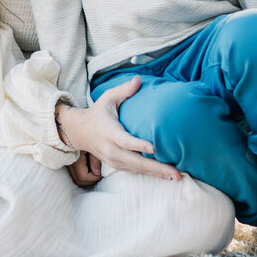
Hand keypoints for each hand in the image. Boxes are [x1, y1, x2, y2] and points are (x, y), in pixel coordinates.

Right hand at [57, 77, 181, 180]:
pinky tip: (165, 175)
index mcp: (110, 132)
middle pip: (136, 161)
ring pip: (137, 169)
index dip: (139, 145)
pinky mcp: (116, 165)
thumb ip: (124, 90)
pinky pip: (135, 171)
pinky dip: (150, 174)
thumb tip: (138, 79)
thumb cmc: (98, 113)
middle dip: (157, 168)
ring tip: (176, 176)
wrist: (79, 132)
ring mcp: (113, 159)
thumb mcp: (108, 98)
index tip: (154, 148)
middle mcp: (111, 149)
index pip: (125, 140)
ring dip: (157, 174)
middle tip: (177, 173)